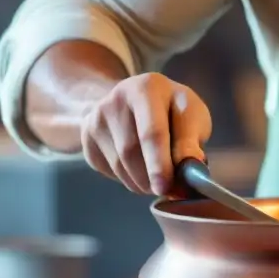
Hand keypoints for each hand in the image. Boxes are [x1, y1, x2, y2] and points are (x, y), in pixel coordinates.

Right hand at [80, 73, 210, 195]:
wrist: (134, 102)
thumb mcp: (191, 116)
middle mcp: (115, 99)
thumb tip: (189, 167)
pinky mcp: (86, 137)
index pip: (150, 132)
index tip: (164, 188)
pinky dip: (128, 179)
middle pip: (130, 152)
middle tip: (168, 189)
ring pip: (119, 166)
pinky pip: (108, 170)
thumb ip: (191, 140)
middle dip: (151, 178)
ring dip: (141, 182)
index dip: (158, 164)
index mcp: (146, 88)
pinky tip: (139, 168)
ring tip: (157, 178)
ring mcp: (96, 119)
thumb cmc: (171, 111)